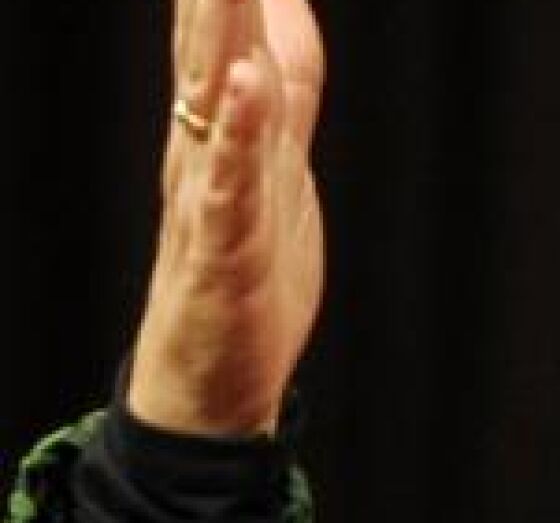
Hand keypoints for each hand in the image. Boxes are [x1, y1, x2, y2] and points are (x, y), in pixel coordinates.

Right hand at [128, 0, 324, 436]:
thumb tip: (287, 5)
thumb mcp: (278, 160)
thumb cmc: (245, 267)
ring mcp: (211, 199)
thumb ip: (285, 83)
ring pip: (214, 101)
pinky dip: (240, 138)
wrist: (211, 381)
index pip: (222, 28)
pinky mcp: (225, 252)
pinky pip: (230, 188)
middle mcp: (204, 149)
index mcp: (217, 126)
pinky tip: (248, 90)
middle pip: (210, 46)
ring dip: (219, 33)